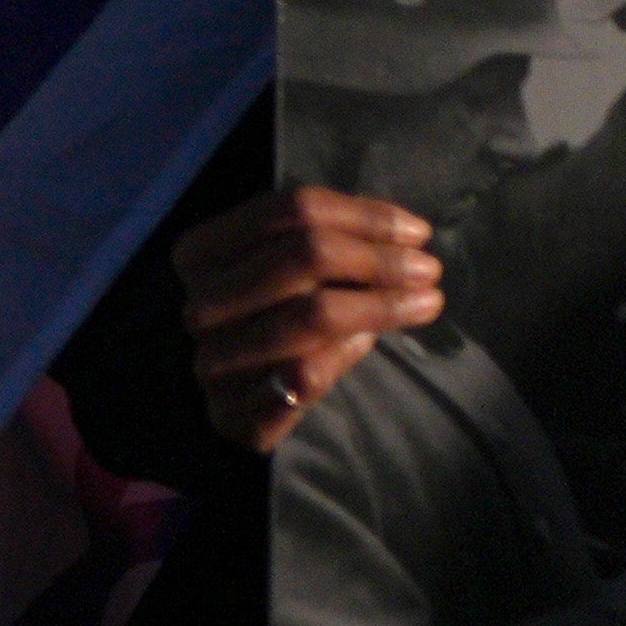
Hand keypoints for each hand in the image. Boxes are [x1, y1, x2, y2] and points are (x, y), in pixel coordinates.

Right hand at [177, 182, 450, 450]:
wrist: (230, 400)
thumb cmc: (268, 319)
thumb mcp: (286, 270)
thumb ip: (332, 244)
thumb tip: (406, 237)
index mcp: (199, 253)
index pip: (290, 210)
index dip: (364, 217)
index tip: (418, 233)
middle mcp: (197, 303)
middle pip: (304, 255)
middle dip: (379, 259)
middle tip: (428, 270)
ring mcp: (210, 360)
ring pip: (311, 314)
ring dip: (381, 306)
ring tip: (427, 302)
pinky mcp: (233, 414)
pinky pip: (305, 374)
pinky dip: (342, 355)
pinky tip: (369, 343)